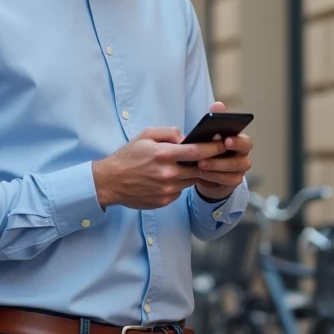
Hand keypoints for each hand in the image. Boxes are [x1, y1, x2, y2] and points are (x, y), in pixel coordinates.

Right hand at [92, 127, 226, 210]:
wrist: (110, 182)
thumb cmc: (128, 156)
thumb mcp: (145, 135)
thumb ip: (168, 133)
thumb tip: (186, 136)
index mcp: (163, 154)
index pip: (197, 151)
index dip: (214, 148)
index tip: (224, 144)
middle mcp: (167, 173)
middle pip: (199, 168)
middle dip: (209, 162)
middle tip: (215, 157)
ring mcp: (167, 189)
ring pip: (191, 180)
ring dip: (193, 173)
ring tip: (188, 166)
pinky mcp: (164, 200)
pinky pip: (180, 190)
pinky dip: (180, 183)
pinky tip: (171, 178)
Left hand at [193, 101, 252, 200]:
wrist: (207, 169)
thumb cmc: (209, 147)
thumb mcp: (208, 133)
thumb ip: (215, 119)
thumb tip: (218, 105)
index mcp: (240, 141)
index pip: (245, 141)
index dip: (237, 141)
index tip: (226, 140)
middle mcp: (244, 155)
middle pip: (242, 158)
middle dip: (225, 157)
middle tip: (210, 154)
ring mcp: (240, 170)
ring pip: (233, 170)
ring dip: (216, 167)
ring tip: (200, 164)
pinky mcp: (233, 181)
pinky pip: (227, 181)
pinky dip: (214, 177)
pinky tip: (201, 174)